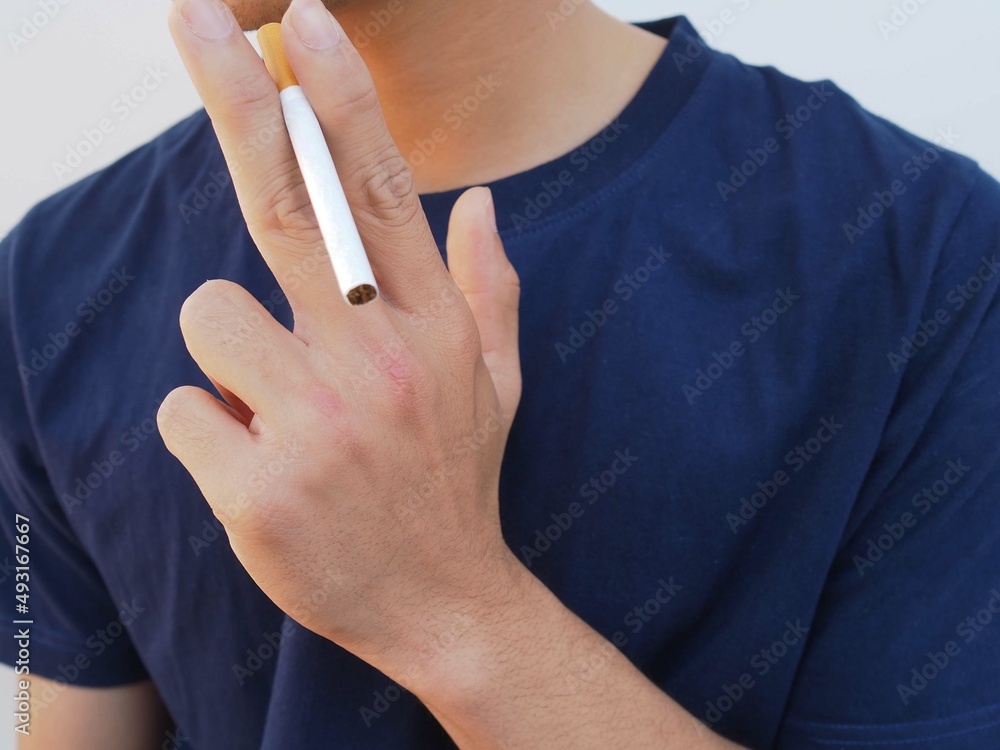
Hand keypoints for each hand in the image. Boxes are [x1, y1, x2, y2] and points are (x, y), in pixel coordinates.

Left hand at [159, 0, 521, 683]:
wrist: (444, 606)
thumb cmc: (455, 483)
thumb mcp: (497, 385)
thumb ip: (490, 288)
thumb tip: (482, 200)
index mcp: (434, 329)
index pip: (380, 192)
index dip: (341, 98)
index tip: (306, 22)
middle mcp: (382, 363)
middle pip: (290, 207)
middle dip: (240, 98)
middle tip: (195, 17)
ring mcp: (321, 427)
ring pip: (210, 315)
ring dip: (229, 356)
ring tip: (280, 410)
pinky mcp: (262, 490)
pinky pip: (184, 410)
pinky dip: (209, 430)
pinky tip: (262, 468)